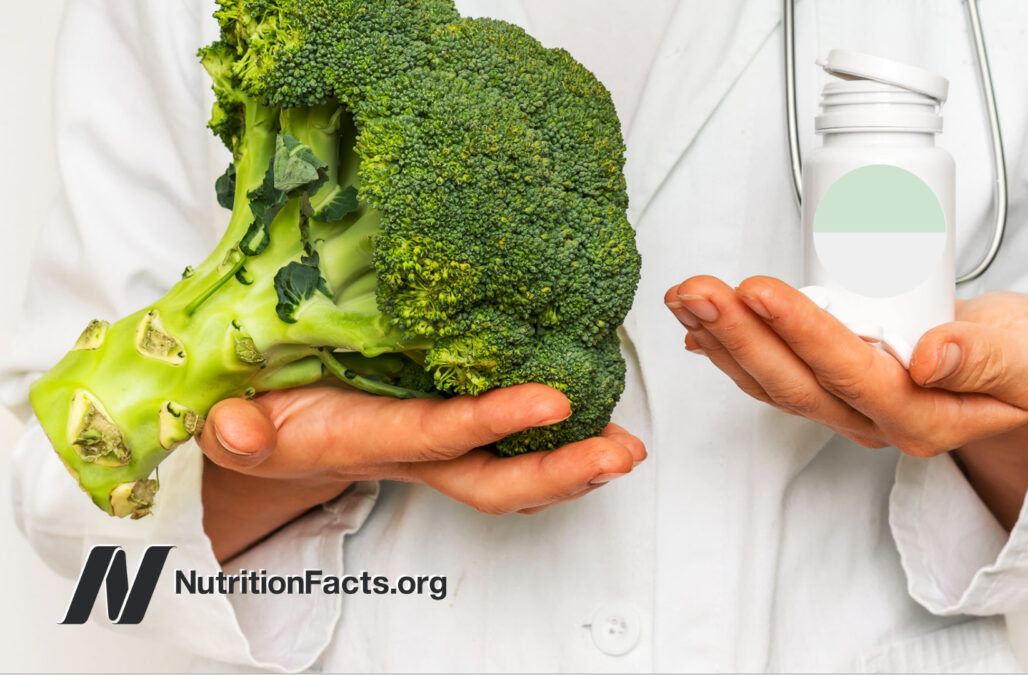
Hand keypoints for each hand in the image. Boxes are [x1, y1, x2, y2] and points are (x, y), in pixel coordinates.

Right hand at [197, 383, 645, 561]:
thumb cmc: (261, 420)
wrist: (269, 443)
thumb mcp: (236, 421)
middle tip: (622, 455)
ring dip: (571, 466)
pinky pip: (506, 452)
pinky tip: (594, 422)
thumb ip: (236, 432)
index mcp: (363, 440)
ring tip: (627, 448)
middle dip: (559, 475)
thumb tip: (233, 426)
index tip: (553, 399)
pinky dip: (554, 445)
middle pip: (493, 482)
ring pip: (510, 475)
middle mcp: (411, 454)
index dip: (493, 423)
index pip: (436, 434)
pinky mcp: (445, 433)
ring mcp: (435, 450)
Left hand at [665, 275, 1027, 527]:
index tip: (760, 290)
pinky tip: (697, 329)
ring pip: (773, 381)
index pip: (849, 374)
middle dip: (738, 334)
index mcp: (921, 416)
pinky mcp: (833, 392)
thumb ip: (986, 358)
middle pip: (794, 382)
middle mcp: (874, 421)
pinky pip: (773, 378)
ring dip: (722, 339)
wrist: (1023, 383)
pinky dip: (731, 352)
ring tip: (685, 296)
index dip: (802, 332)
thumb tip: (930, 356)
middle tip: (697, 290)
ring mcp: (848, 410)